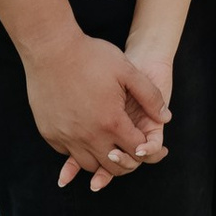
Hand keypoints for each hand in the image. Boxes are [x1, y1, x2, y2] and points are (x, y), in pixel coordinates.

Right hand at [25, 28, 168, 192]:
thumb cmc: (91, 56)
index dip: (143, 147)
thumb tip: (166, 117)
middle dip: (125, 161)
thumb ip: (151, 97)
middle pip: (113, 167)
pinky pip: (67, 152)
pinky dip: (77, 150)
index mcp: (112, 123)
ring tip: (107, 145)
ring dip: (101, 159)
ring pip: (89, 165)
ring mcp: (66, 137)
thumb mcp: (128, 71)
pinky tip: (83, 135)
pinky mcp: (49, 133)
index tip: (142, 138)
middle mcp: (89, 136)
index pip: (135, 151)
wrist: (50, 48)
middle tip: (127, 149)